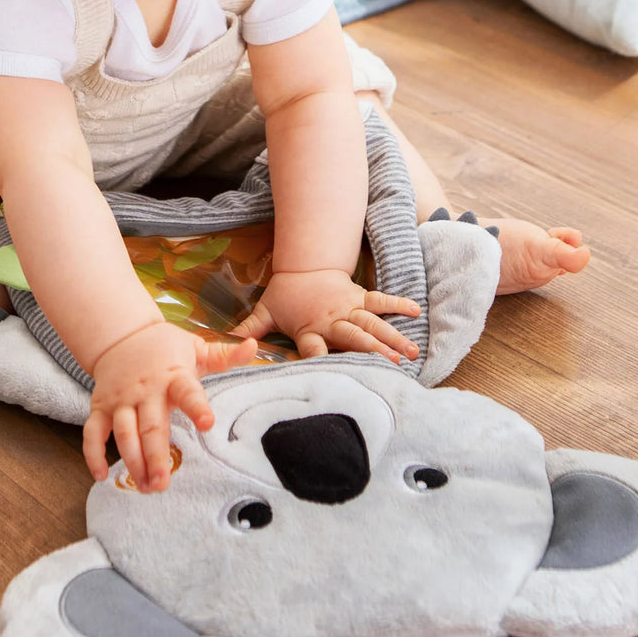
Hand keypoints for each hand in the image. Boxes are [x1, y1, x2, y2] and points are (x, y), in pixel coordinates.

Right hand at [83, 322, 256, 491]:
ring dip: (132, 461)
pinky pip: (93, 433)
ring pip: (124, 434)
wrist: (122, 334)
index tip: (208, 424)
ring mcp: (121, 399)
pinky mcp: (101, 407)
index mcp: (173, 376)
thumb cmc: (165, 347)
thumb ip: (225, 355)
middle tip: (163, 484)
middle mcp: (146, 389)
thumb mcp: (197, 348)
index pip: (187, 392)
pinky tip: (103, 475)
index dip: (197, 407)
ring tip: (144, 487)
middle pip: (151, 426)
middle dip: (156, 456)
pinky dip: (94, 454)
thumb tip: (254, 346)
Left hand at [231, 269, 419, 362]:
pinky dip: (398, 304)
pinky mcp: (360, 297)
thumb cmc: (285, 294)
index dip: (320, 358)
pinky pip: (382, 300)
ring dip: (391, 336)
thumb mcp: (264, 311)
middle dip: (372, 350)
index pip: (314, 347)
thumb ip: (248, 331)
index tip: (332, 372)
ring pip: (373, 323)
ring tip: (409, 351)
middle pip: (353, 336)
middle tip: (392, 364)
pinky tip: (415, 312)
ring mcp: (349, 307)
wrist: (302, 263)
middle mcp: (332, 320)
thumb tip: (221, 345)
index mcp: (309, 327)